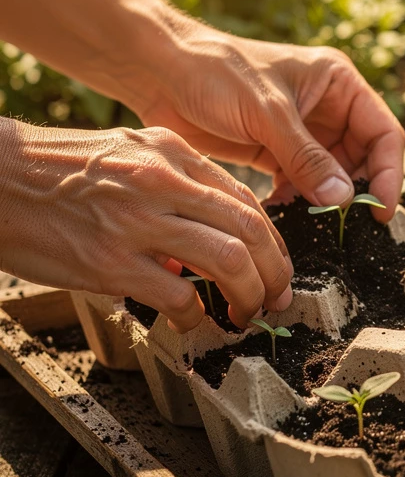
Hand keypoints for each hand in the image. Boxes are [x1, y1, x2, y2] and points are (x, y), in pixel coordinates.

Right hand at [0, 122, 293, 331]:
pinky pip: (178, 297)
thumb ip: (173, 184)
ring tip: (245, 313)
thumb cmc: (54, 170)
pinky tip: (191, 323)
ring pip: (229, 261)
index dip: (274, 242)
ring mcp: (138, 222)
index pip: (247, 201)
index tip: (276, 266)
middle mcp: (163, 182)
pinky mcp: (110, 263)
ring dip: (249, 295)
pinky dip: (195, 317)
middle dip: (275, 272)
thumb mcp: (127, 154)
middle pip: (251, 231)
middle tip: (276, 298)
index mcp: (171, 154)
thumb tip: (204, 234)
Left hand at [139, 21, 404, 219]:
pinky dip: (298, 203)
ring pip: (332, 177)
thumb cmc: (215, 72)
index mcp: (338, 83)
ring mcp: (302, 133)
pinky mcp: (276, 152)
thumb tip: (343, 199)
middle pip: (363, 159)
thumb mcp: (268, 112)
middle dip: (356, 192)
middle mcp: (328, 108)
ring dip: (326, 202)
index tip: (380, 210)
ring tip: (316, 226)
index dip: (388, 173)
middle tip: (348, 226)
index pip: (383, 133)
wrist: (158, 72)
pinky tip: (285, 217)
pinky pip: (301, 185)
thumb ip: (307, 157)